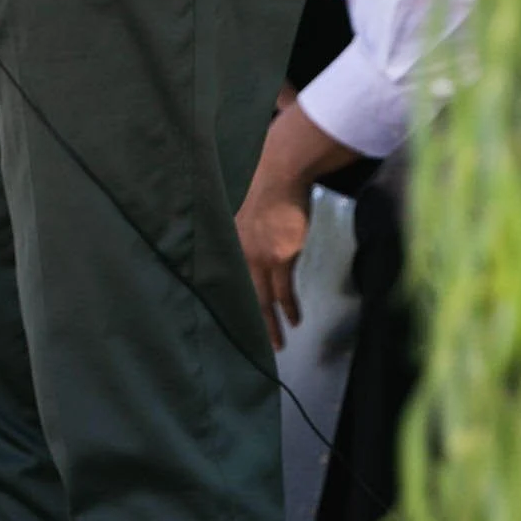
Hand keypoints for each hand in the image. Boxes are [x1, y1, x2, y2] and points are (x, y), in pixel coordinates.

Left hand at [237, 168, 314, 349]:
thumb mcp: (240, 215)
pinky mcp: (280, 258)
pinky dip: (289, 309)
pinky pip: (284, 292)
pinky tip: (295, 320)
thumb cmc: (262, 189)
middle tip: (250, 347)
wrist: (280, 174)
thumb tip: (243, 252)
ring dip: (271, 326)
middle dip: (247, 324)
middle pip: (241, 298)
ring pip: (262, 301)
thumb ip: (238, 237)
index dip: (229, 306)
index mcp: (226, 244)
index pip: (224, 284)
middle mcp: (238, 255)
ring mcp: (258, 258)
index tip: (229, 326)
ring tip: (277, 344)